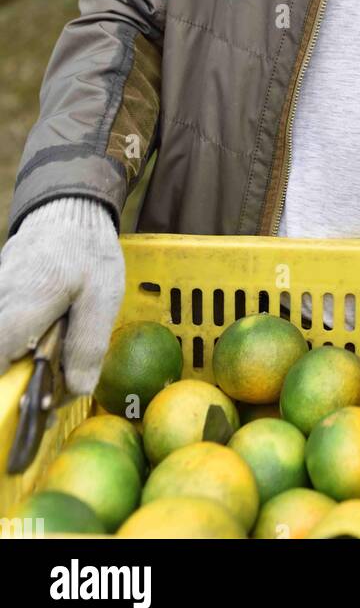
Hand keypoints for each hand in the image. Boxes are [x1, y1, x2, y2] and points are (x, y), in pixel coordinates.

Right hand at [0, 197, 124, 393]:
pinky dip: (14, 338)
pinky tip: (36, 336)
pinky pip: (1, 322)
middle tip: (46, 380)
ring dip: (15, 356)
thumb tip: (75, 391)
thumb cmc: (88, 252)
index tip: (35, 399)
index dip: (12, 388)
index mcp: (25, 304)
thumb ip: (87, 344)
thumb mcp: (102, 297)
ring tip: (45, 356)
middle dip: (16, 376)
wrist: (68, 209)